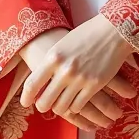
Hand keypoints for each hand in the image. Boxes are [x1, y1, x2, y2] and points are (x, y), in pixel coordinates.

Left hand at [20, 15, 135, 124]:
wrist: (113, 31)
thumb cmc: (86, 34)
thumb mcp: (63, 44)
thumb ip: (52, 62)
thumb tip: (42, 79)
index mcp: (53, 57)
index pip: (32, 83)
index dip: (26, 96)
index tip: (25, 102)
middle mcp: (64, 69)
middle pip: (45, 101)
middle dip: (42, 106)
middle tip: (43, 106)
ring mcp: (79, 79)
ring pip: (62, 107)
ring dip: (60, 108)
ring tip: (60, 105)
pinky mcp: (94, 85)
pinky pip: (78, 106)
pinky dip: (75, 106)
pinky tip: (75, 102)